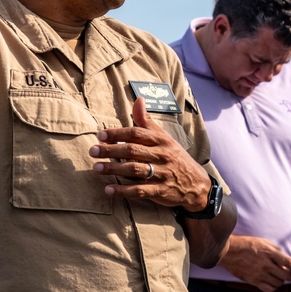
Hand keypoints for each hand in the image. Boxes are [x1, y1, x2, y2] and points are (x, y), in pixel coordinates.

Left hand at [90, 98, 210, 211]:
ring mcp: (162, 174)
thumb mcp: (165, 138)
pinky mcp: (161, 191)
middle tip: (92, 151)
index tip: (100, 135)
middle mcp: (162, 155)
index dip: (117, 134)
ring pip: (135, 169)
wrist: (197, 184)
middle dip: (111, 150)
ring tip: (96, 168)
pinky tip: (109, 190)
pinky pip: (140, 190)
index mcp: (162, 140)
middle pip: (133, 150)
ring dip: (113, 169)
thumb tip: (138, 100)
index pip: (137, 133)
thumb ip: (147, 121)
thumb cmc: (175, 157)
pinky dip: (123, 190)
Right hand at [219, 235, 290, 291]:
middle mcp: (266, 265)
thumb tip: (287, 258)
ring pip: (278, 283)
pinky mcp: (253, 281)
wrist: (229, 251)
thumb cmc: (247, 244)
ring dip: (281, 281)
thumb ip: (276, 251)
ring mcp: (259, 274)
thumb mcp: (264, 242)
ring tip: (279, 276)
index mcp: (270, 253)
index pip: (289, 263)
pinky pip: (268, 289)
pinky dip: (273, 287)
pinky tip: (271, 282)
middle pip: (286, 276)